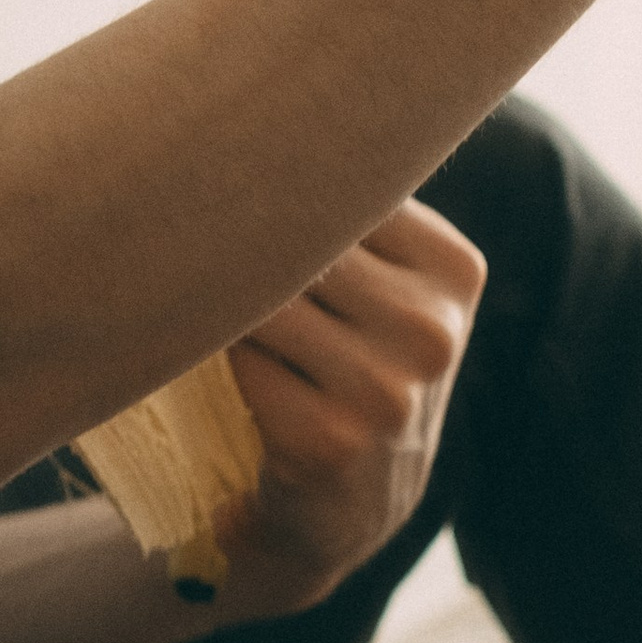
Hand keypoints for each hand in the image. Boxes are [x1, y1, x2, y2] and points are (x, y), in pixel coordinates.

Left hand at [210, 199, 487, 620]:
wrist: (349, 511)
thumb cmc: (348, 372)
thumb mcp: (386, 292)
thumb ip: (347, 221)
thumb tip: (238, 132)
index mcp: (457, 270)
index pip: (343, 188)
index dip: (276, 187)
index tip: (231, 181)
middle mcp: (432, 328)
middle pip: (295, 237)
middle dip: (239, 240)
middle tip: (184, 237)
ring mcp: (388, 389)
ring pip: (262, 298)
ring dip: (221, 302)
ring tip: (203, 310)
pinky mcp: (331, 439)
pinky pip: (239, 363)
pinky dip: (216, 364)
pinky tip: (224, 378)